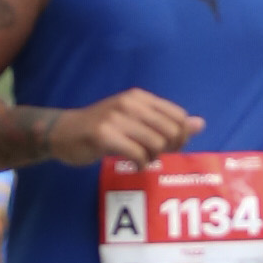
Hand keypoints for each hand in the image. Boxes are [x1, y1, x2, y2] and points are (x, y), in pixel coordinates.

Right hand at [49, 89, 202, 166]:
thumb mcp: (135, 120)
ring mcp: (116, 118)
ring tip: (141, 157)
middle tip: (153, 154)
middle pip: (171, 131)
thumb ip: (166, 122)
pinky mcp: (104, 135)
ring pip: (157, 143)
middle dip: (168, 148)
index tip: (167, 145)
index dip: (180, 136)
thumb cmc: (102, 127)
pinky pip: (138, 154)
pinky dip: (141, 164)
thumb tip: (201, 124)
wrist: (61, 132)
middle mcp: (129, 103)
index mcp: (140, 97)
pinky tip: (133, 163)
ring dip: (153, 157)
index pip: (178, 116)